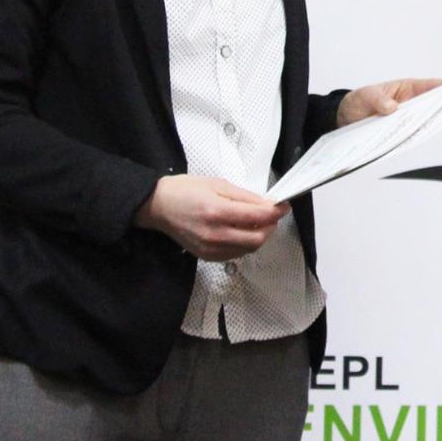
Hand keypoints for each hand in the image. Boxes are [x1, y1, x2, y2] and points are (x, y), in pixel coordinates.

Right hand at [136, 174, 286, 259]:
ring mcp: (210, 248)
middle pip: (258, 239)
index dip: (276, 212)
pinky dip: (245, 244)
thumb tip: (267, 204)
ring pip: (249, 249)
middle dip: (270, 226)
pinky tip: (242, 232)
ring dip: (259, 236)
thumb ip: (245, 197)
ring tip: (257, 222)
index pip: (258, 217)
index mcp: (217, 211)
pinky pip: (236, 254)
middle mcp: (215, 234)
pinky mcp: (207, 256)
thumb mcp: (218, 184)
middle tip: (272, 215)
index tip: (283, 205)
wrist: (158, 207)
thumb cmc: (185, 191)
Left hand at [336, 77, 441, 126]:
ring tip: (439, 124)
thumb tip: (392, 108)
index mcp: (405, 89)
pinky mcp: (399, 132)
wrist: (344, 117)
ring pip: (423, 121)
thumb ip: (378, 100)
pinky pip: (411, 134)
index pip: (428, 86)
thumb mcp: (365, 96)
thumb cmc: (358, 101)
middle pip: (431, 105)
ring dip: (430, 122)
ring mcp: (405, 119)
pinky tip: (418, 137)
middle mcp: (409, 104)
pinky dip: (416, 135)